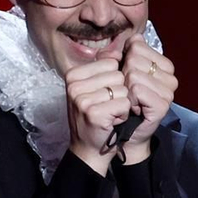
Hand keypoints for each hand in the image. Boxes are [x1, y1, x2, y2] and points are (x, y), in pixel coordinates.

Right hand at [64, 57, 132, 172]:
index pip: (111, 63)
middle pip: (119, 76)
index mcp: (73, 74)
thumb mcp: (94, 87)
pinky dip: (124, 114)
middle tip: (108, 106)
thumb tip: (120, 50)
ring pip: (123, 90)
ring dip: (123, 104)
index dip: (116, 80)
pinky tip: (112, 121)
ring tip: (110, 113)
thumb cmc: (95, 115)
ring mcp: (81, 99)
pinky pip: (124, 104)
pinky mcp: (93, 113)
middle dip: (121, 92)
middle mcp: (74, 85)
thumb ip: (104, 67)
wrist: (89, 147)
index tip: (105, 94)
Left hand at [115, 34, 177, 163]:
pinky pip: (137, 90)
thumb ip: (115, 54)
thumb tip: (123, 43)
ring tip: (131, 100)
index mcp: (163, 65)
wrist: (122, 130)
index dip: (124, 59)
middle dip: (124, 75)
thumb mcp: (115, 71)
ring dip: (125, 89)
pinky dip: (129, 99)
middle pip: (134, 59)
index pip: (137, 45)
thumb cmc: (120, 99)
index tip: (127, 77)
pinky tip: (133, 108)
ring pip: (134, 74)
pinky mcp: (163, 105)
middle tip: (128, 92)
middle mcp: (170, 77)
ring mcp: (168, 92)